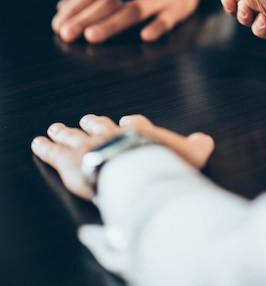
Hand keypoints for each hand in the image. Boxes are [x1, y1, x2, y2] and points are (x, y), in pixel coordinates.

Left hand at [31, 114, 214, 200]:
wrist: (135, 168)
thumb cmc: (163, 162)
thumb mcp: (191, 154)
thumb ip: (198, 146)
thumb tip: (206, 140)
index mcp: (139, 132)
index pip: (135, 124)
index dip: (131, 123)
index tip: (128, 121)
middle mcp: (112, 133)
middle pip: (100, 125)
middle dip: (93, 122)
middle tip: (87, 118)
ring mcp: (90, 144)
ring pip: (76, 134)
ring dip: (66, 130)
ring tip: (57, 126)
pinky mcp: (70, 160)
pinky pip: (54, 152)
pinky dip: (45, 147)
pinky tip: (38, 142)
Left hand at [52, 0, 200, 42]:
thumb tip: (63, 6)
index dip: (76, 8)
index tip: (58, 24)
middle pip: (109, 3)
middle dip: (86, 18)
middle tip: (67, 34)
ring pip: (134, 9)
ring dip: (113, 23)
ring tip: (93, 36)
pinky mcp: (181, 5)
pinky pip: (171, 16)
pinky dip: (160, 25)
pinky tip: (147, 36)